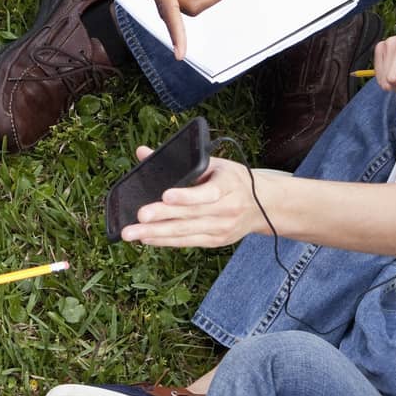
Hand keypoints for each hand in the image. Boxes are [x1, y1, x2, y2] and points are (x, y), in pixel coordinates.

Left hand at [122, 152, 264, 248]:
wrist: (264, 205)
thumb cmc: (232, 180)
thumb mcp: (213, 164)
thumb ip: (179, 161)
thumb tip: (143, 152)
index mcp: (229, 184)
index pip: (208, 192)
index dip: (187, 196)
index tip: (166, 195)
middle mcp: (227, 208)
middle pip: (190, 214)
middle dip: (161, 217)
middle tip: (138, 217)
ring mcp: (222, 228)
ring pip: (186, 232)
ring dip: (156, 233)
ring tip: (132, 233)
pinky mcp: (216, 241)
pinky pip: (188, 242)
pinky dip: (166, 241)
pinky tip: (147, 239)